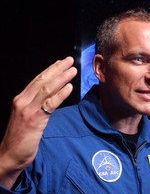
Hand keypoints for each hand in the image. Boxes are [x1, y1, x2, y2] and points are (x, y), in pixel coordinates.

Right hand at [0, 56, 76, 188]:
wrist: (10, 155)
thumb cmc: (21, 136)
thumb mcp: (27, 115)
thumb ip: (36, 104)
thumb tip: (51, 94)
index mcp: (21, 98)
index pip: (37, 79)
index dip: (50, 69)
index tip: (60, 62)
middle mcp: (23, 100)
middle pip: (43, 80)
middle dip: (58, 68)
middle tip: (70, 60)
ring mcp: (28, 109)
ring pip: (47, 89)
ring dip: (62, 78)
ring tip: (73, 71)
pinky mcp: (35, 119)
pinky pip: (50, 104)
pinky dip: (60, 94)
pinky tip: (69, 87)